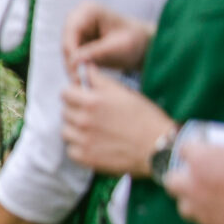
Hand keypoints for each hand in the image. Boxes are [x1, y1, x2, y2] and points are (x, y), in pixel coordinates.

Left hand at [61, 70, 175, 176]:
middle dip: (76, 111)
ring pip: (66, 131)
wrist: (159, 147)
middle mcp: (84, 120)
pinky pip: (71, 149)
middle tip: (95, 116)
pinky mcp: (85, 157)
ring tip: (96, 131)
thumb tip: (83, 66)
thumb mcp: (123, 93)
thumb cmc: (145, 117)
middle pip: (65, 111)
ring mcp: (83, 140)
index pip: (65, 93)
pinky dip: (80, 147)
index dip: (75, 94)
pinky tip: (96, 144)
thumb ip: (99, 80)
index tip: (83, 98)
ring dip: (76, 130)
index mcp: (92, 101)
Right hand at [62, 1, 152, 73]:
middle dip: (70, 62)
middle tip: (78, 80)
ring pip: (66, 52)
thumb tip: (73, 61)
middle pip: (66, 42)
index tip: (76, 71)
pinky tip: (83, 77)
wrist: (143, 45)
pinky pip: (71, 56)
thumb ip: (96, 52)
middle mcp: (77, 17)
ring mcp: (76, 29)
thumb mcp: (118, 47)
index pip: (71, 32)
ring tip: (81, 82)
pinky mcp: (77, 41)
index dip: (71, 52)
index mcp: (88, 10)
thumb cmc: (135, 41)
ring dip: (72, 67)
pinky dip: (76, 67)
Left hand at [166, 142, 223, 223]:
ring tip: (212, 202)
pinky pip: (203, 223)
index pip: (183, 150)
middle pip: (171, 180)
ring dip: (194, 203)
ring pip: (184, 207)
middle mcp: (191, 184)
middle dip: (181, 180)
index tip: (197, 155)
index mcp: (200, 160)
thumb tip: (222, 155)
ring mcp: (198, 209)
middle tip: (195, 181)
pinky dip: (211, 219)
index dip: (191, 152)